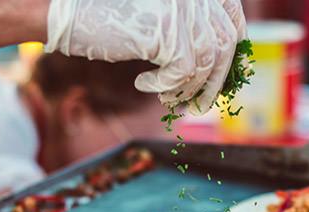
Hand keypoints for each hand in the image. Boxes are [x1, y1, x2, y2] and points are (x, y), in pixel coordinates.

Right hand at [46, 0, 245, 114]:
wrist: (71, 14)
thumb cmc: (111, 19)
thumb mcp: (159, 19)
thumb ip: (190, 31)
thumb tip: (223, 68)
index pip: (232, 15)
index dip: (236, 46)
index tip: (230, 71)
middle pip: (224, 43)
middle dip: (216, 80)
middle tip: (200, 104)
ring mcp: (182, 10)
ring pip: (206, 62)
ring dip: (189, 89)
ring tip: (170, 100)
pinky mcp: (166, 30)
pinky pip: (183, 71)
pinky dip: (166, 86)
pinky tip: (143, 85)